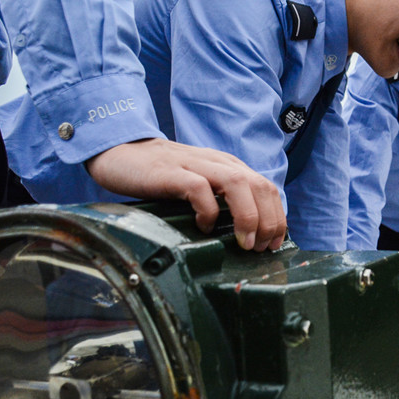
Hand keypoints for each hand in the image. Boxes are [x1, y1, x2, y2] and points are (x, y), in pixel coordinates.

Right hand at [85, 138, 285, 250]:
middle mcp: (218, 163)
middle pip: (260, 186)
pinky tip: (204, 227)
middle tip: (261, 248)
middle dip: (269, 221)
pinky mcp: (172, 172)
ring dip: (248, 216)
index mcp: (229, 167)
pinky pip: (199, 189)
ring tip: (244, 243)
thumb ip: (224, 199)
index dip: (277, 217)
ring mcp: (196, 165)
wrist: (121, 151)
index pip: (267, 188)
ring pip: (238, 184)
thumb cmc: (163, 175)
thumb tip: (248, 234)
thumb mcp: (202, 183)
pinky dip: (208, 211)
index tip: (274, 243)